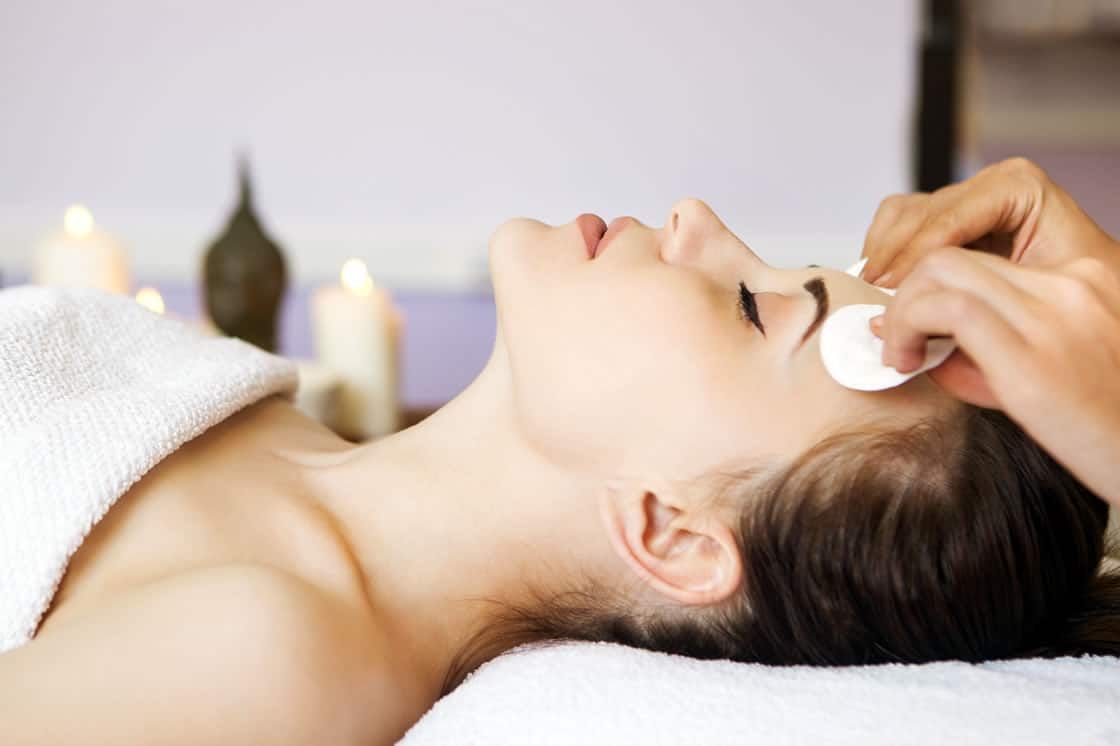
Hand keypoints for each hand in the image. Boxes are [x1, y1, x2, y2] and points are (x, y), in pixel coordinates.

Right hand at [859, 157, 1115, 286]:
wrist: (1097, 307)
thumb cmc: (1083, 300)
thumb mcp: (1040, 300)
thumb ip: (980, 307)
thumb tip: (917, 329)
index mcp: (1019, 187)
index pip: (948, 218)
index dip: (914, 257)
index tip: (891, 291)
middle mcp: (989, 187)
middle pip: (918, 214)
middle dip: (893, 260)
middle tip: (875, 302)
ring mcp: (966, 203)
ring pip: (900, 215)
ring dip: (882, 256)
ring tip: (874, 297)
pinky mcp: (949, 223)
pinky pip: (899, 225)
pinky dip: (884, 253)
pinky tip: (883, 287)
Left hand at [871, 247, 1119, 506]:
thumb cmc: (1110, 428)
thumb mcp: (1056, 371)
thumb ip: (995, 346)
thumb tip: (921, 342)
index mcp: (1085, 279)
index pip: (981, 251)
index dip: (928, 279)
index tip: (910, 316)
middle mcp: (1073, 284)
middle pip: (952, 254)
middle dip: (905, 291)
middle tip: (895, 337)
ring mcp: (1055, 315)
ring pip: (940, 270)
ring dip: (901, 309)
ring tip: (901, 353)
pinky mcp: (1033, 357)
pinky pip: (947, 310)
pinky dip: (908, 326)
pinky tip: (908, 361)